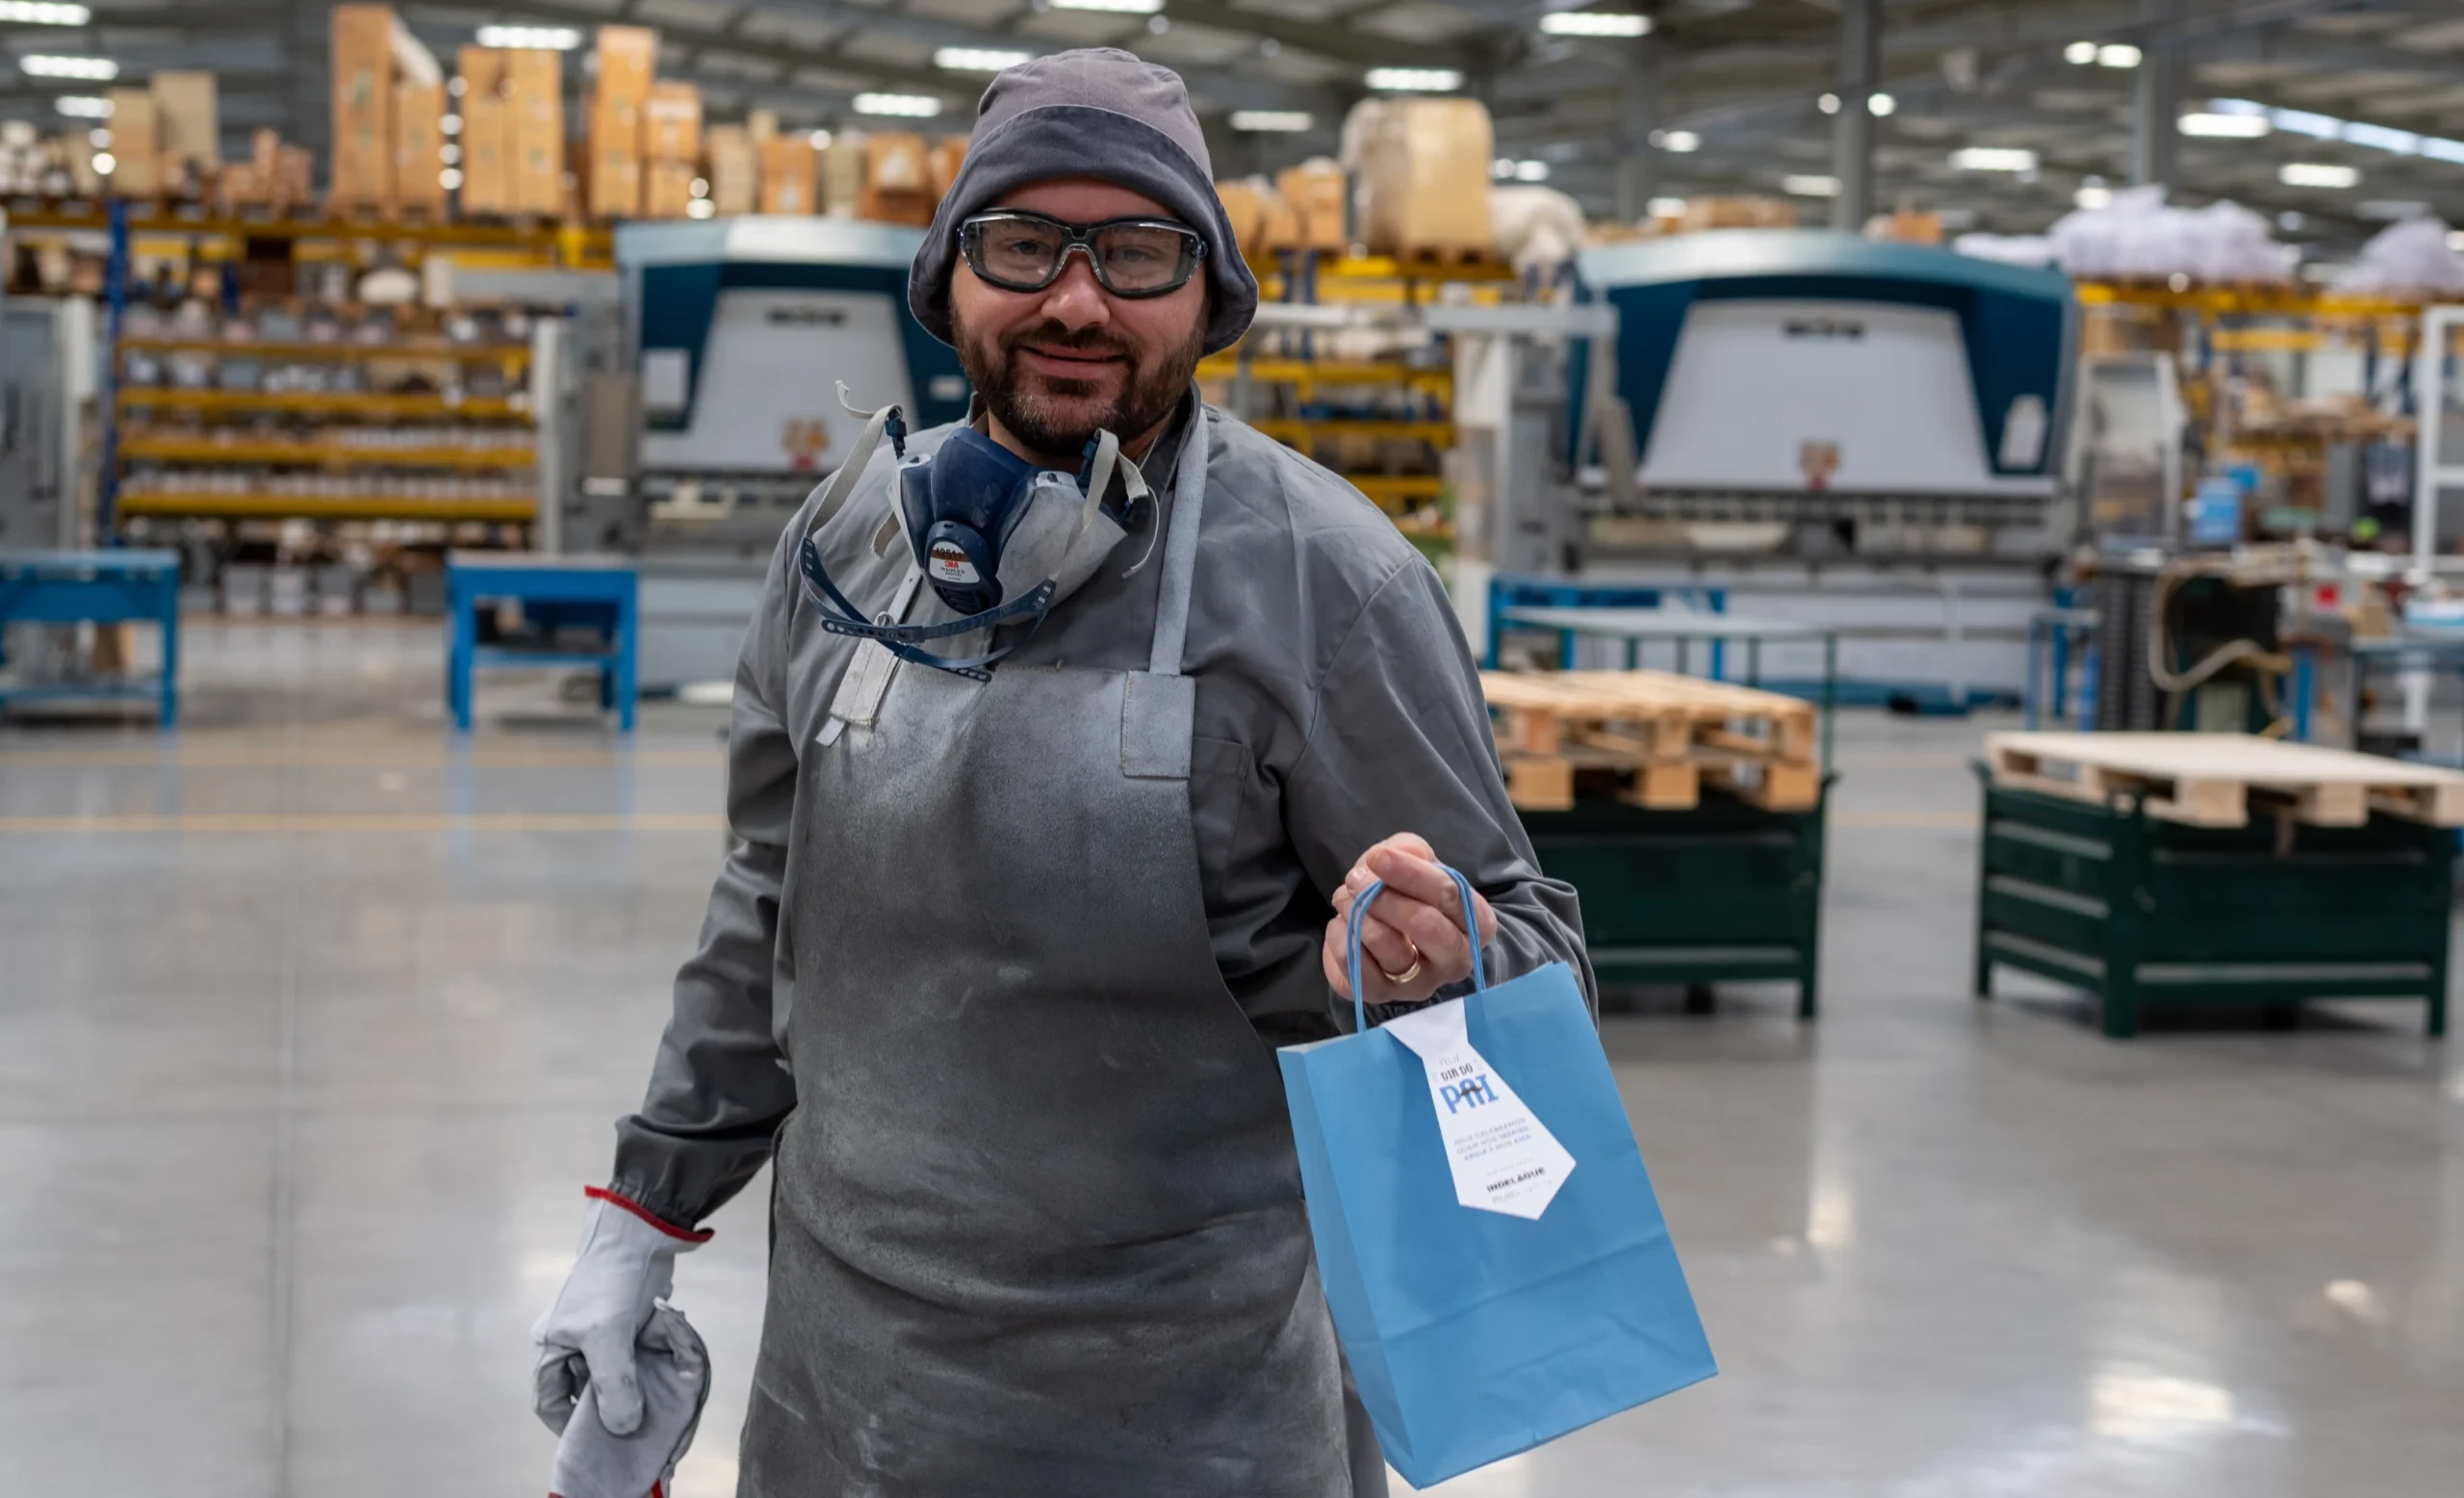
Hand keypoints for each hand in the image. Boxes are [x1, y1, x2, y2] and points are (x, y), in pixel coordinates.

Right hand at [531, 1189, 705, 1436]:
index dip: (566, 1422)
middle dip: (606, 1405)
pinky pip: (634, 1355)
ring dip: (632, 1386)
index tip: (593, 1439)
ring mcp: (601, 1333)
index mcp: (552, 1345)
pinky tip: (664, 1368)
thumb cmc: (612, 1281)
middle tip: (632, 1424)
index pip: (548, 1398)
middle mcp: (572, 1342)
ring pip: (614, 1374)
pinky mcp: (628, 1324)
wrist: (643, 1233)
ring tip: (652, 1399)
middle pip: (584, 1388)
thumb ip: (614, 1384)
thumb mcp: (608, 1337)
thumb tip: (623, 1427)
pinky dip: (647, 1364)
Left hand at [1321, 833, 1497, 1006]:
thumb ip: (1411, 850)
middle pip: (1426, 925)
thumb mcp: (1416, 862)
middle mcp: (1455, 960)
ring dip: (1357, 912)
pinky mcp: (1383, 996)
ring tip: (1344, 896)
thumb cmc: (1410, 895)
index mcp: (1476, 923)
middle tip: (1355, 878)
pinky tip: (1342, 923)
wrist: (1389, 935)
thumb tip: (1400, 853)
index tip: (1378, 857)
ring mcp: (1420, 984)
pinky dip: (1340, 938)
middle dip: (1385, 896)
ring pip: (1387, 945)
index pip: (1451, 896)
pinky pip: (1356, 968)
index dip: (1411, 873)